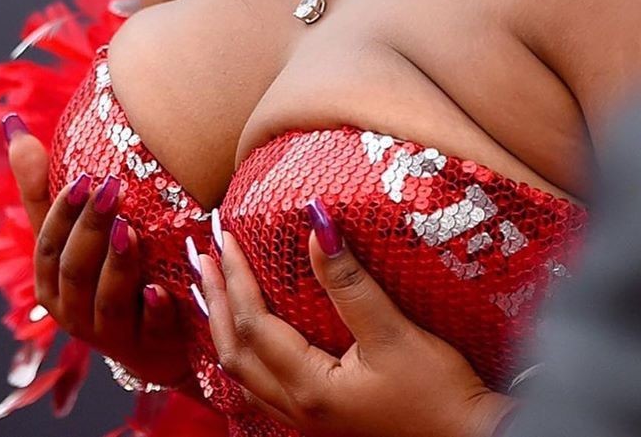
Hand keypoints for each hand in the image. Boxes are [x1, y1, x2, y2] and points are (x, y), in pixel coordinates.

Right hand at [3, 112, 190, 386]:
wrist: (151, 339)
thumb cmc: (102, 272)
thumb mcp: (69, 234)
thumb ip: (42, 188)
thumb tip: (13, 125)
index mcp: (51, 283)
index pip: (48, 247)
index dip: (63, 214)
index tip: (83, 179)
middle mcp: (73, 313)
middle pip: (75, 270)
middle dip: (90, 229)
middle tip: (112, 188)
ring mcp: (110, 334)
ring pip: (107, 301)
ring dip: (118, 265)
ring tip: (130, 231)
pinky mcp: (149, 348)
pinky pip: (149, 331)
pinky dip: (153, 311)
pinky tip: (159, 290)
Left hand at [198, 197, 517, 436]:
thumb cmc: (438, 393)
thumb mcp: (395, 332)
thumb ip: (350, 282)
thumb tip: (315, 222)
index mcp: (309, 387)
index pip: (252, 324)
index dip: (235, 276)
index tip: (224, 234)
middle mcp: (298, 408)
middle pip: (234, 351)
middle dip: (214, 298)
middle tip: (201, 252)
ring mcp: (307, 418)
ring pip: (243, 371)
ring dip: (222, 324)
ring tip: (210, 287)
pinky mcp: (322, 417)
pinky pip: (262, 382)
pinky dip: (244, 348)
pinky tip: (250, 334)